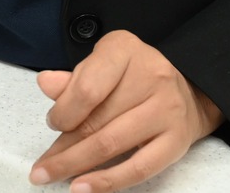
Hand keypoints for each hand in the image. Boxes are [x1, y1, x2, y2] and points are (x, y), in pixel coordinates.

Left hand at [30, 30, 223, 191]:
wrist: (189, 90)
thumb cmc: (133, 75)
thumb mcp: (103, 62)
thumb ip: (75, 78)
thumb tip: (45, 84)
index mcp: (124, 51)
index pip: (88, 86)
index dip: (64, 111)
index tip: (53, 124)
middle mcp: (151, 78)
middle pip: (97, 120)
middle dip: (63, 147)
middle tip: (40, 166)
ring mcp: (166, 111)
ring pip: (112, 145)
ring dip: (76, 165)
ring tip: (52, 176)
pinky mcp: (176, 142)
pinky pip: (139, 168)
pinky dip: (107, 181)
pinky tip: (83, 187)